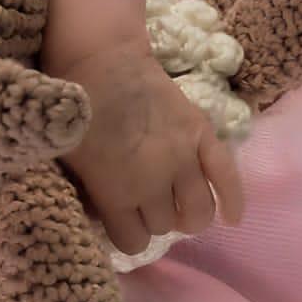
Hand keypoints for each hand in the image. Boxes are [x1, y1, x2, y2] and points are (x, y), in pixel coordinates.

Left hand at [56, 33, 245, 254]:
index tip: (122, 222)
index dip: (126, 234)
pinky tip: (232, 218)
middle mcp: (154, 183)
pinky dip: (233, 200)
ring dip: (187, 214)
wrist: (101, 59)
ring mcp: (183, 158)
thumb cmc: (75, 109)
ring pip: (198, 211)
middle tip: (144, 203)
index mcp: (117, 193)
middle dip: (153, 218)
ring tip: (179, 206)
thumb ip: (89, 195)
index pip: (133, 242)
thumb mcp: (68, 160)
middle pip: (164, 226)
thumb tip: (103, 218)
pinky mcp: (202, 134)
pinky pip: (227, 176)